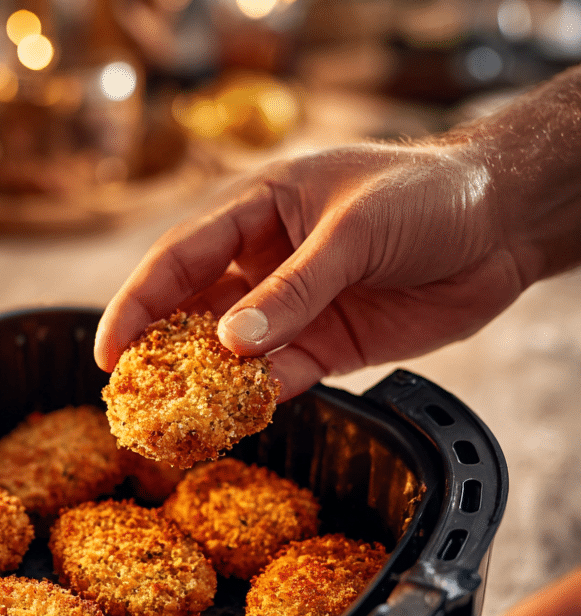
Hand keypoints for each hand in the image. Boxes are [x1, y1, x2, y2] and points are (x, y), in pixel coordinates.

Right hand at [94, 67, 580, 397]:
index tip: (108, 351)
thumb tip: (233, 344)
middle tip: (129, 397)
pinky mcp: (329, 343)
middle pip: (193, 309)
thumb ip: (294, 289)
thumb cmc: (428, 193)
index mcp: (257, 208)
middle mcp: (265, 259)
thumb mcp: (355, 231)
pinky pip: (281, 376)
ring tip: (172, 421)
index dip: (137, 303)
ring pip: (233, 351)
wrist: (506, 222)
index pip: (179, 257)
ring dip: (205, 384)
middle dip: (159, 351)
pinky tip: (233, 419)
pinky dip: (257, 398)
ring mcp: (295, 306)